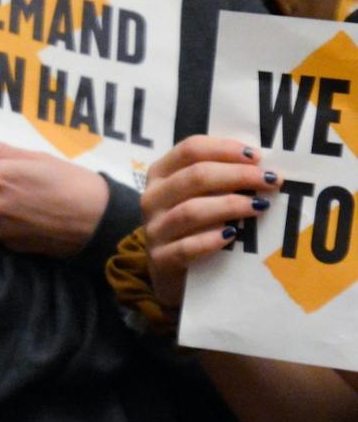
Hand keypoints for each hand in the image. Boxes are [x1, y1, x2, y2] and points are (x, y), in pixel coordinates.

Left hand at [0, 140, 108, 256]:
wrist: (100, 221)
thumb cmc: (72, 182)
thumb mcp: (37, 158)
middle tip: (23, 183)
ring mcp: (0, 226)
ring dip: (1, 202)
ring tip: (32, 201)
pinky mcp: (9, 244)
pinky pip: (0, 226)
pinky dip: (10, 221)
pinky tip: (34, 218)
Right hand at [143, 135, 279, 307]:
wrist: (169, 273)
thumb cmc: (191, 227)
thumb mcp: (195, 197)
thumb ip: (217, 180)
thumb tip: (260, 166)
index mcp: (161, 174)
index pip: (189, 149)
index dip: (224, 149)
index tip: (256, 156)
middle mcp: (153, 197)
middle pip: (193, 177)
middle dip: (236, 175)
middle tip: (269, 180)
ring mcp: (155, 229)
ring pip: (190, 211)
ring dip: (229, 205)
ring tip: (260, 207)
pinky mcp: (161, 259)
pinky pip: (186, 247)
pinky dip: (210, 240)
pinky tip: (232, 235)